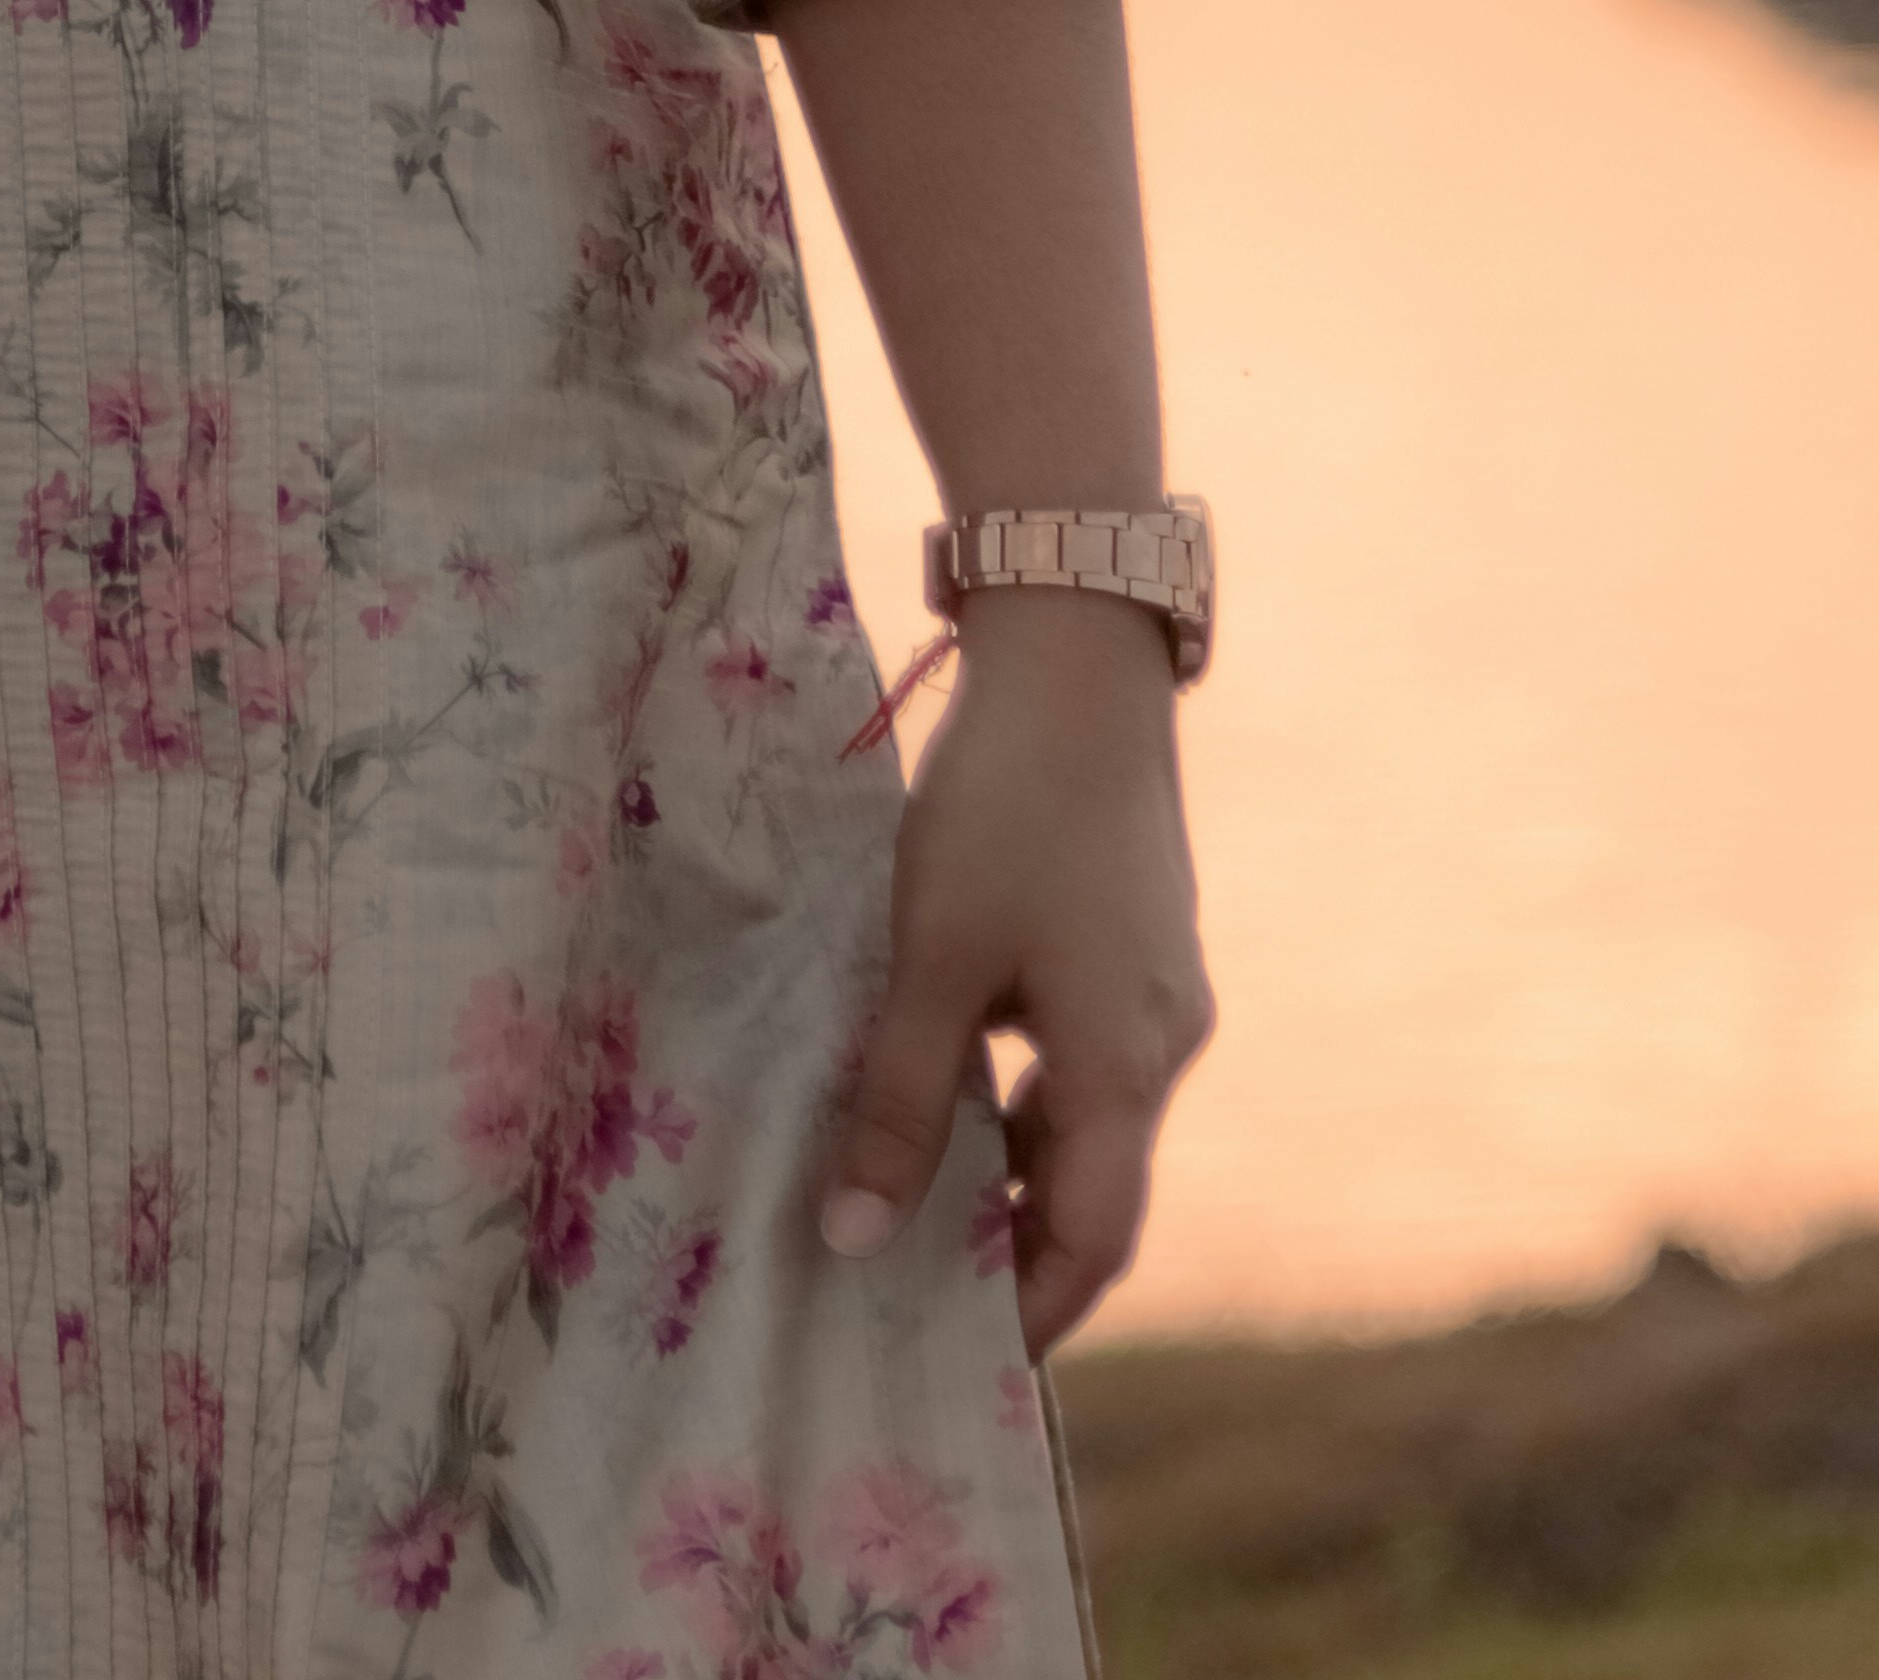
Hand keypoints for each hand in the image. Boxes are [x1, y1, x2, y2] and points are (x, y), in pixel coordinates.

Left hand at [819, 600, 1212, 1352]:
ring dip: (1020, 1165)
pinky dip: (1031, 1091)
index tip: (966, 1356)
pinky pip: (1089, 1056)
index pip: (1093, 1240)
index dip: (1035, 1307)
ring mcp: (1160, 988)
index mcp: (1126, 1065)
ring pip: (1091, 1117)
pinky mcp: (1141, 941)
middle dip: (1020, 1247)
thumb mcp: (935, 959)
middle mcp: (1164, 1041)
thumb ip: (900, 1100)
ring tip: (920, 1191)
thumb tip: (854, 1235)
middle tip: (924, 1284)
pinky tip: (956, 1073)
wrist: (1081, 661)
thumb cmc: (1005, 811)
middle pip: (1099, 1187)